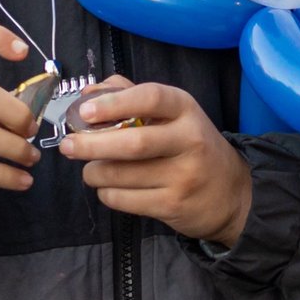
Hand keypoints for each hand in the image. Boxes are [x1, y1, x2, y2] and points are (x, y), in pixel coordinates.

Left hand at [58, 76, 251, 244]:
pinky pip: (125, 199)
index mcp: (186, 111)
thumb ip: (131, 95)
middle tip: (68, 147)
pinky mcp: (173, 205)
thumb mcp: (174, 115)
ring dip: (94, 173)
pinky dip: (107, 193)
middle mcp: (190, 141)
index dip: (114, 103)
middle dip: (91, 145)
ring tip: (91, 170)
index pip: (151, 98)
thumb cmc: (191, 147)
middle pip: (133, 143)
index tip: (84, 112)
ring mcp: (183, 176)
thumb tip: (88, 94)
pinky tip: (110, 188)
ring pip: (122, 175)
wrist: (232, 193)